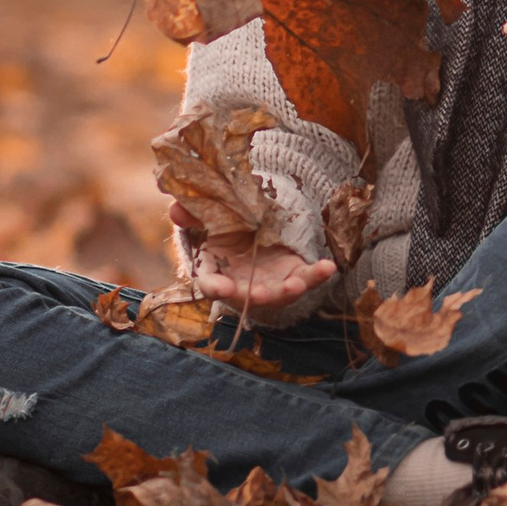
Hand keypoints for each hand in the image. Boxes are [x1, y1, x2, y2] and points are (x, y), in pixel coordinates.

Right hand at [168, 202, 334, 314]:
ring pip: (277, 292)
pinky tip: (329, 267)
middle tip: (264, 294)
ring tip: (299, 283)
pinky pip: (305, 277)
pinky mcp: (290, 272)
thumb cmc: (219, 223)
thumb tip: (177, 209)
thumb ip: (191, 212)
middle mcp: (240, 282)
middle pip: (247, 296)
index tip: (225, 288)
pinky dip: (316, 275)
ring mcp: (267, 280)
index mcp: (214, 269)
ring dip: (288, 290)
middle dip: (256, 296)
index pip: (211, 283)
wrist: (247, 221)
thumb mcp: (205, 214)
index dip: (217, 287)